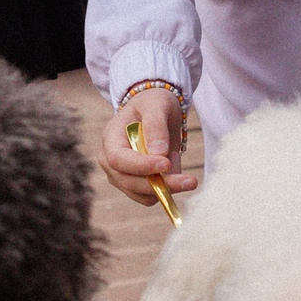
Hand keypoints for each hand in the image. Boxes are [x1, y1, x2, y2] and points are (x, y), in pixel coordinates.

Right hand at [100, 85, 197, 207]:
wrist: (154, 111)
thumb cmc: (153, 104)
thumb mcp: (157, 105)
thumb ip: (156, 126)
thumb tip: (159, 154)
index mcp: (110, 138)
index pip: (118, 159)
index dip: (141, 166)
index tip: (166, 164)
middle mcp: (109, 160)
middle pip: (129, 182)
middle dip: (160, 185)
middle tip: (191, 181)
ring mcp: (119, 175)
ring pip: (141, 195)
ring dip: (167, 190)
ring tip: (185, 173)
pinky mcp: (133, 185)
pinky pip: (149, 197)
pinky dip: (166, 190)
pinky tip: (176, 173)